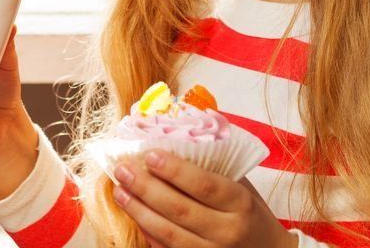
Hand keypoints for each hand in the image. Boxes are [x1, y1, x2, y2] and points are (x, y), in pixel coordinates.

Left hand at [112, 150, 295, 247]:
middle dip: (146, 188)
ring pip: (169, 234)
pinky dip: (148, 232)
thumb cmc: (250, 212)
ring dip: (139, 211)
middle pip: (180, 210)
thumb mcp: (242, 186)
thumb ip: (213, 167)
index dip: (174, 170)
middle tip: (122, 169)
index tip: (149, 154)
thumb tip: (172, 136)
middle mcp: (227, 231)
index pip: (204, 185)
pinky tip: (134, 214)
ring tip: (120, 191)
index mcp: (240, 204)